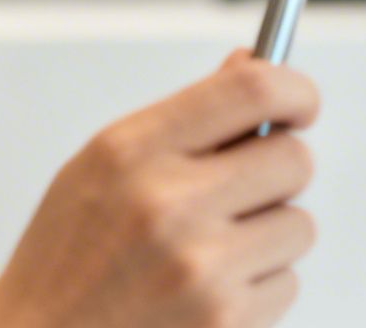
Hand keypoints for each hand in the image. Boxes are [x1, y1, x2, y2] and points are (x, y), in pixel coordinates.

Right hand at [0, 48, 319, 327]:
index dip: (294, 88)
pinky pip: (287, 283)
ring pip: (299, 225)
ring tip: (212, 248)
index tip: (299, 102)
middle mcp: (168, 203)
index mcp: (132, 151)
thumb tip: (249, 63)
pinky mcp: (225, 319)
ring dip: (269, 234)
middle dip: (279, 170)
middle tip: (246, 185)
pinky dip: (259, 287)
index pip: (251, 90)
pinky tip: (208, 290)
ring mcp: (200, 266)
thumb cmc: (66, 260)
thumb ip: (182, 119)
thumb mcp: (102, 168)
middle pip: (293, 158)